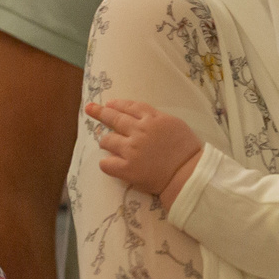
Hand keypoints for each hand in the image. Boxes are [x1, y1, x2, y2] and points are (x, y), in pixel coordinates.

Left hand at [86, 99, 201, 200]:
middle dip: (99, 112)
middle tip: (89, 109)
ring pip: (107, 140)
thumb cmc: (188, 151)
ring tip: (111, 147)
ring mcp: (131, 149)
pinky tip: (111, 164)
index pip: (131, 107)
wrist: (189, 175)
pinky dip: (107, 163)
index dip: (118, 105)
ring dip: (107, 143)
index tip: (109, 104)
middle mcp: (140, 131)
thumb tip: (145, 118)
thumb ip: (158, 119)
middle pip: (114, 118)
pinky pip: (106, 163)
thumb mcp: (176, 125)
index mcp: (153, 119)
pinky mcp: (127, 168)